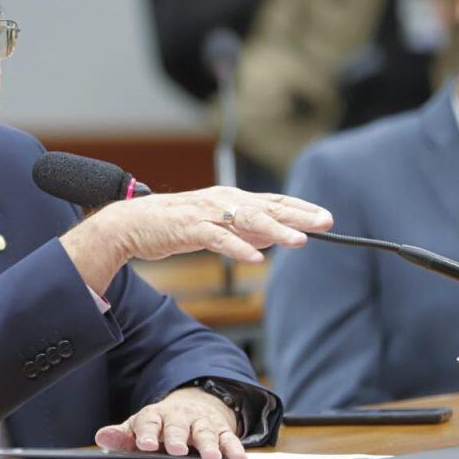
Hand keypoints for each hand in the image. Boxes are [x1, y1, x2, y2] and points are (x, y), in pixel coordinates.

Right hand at [60, 186, 332, 293]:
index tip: (326, 218)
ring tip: (299, 242)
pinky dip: (238, 248)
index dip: (300, 209)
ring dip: (275, 230)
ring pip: (247, 220)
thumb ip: (244, 231)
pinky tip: (256, 259)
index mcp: (230, 199)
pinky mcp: (189, 228)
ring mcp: (206, 213)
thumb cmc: (173, 225)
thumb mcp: (215, 227)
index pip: (273, 202)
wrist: (131, 224)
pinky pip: (218, 239)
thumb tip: (274, 237)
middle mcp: (223, 201)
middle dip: (298, 215)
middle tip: (325, 222)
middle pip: (267, 208)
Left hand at [95, 387, 245, 458]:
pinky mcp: (220, 429)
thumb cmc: (161, 424)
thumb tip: (102, 437)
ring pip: (205, 431)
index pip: (148, 421)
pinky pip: (229, 437)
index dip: (147, 433)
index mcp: (155, 415)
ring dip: (209, 444)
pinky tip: (237, 458)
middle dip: (177, 436)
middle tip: (176, 449)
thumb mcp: (140, 426)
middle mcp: (179, 417)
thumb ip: (122, 435)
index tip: (145, 445)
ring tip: (211, 457)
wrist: (192, 405)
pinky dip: (234, 447)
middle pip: (177, 425)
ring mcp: (201, 422)